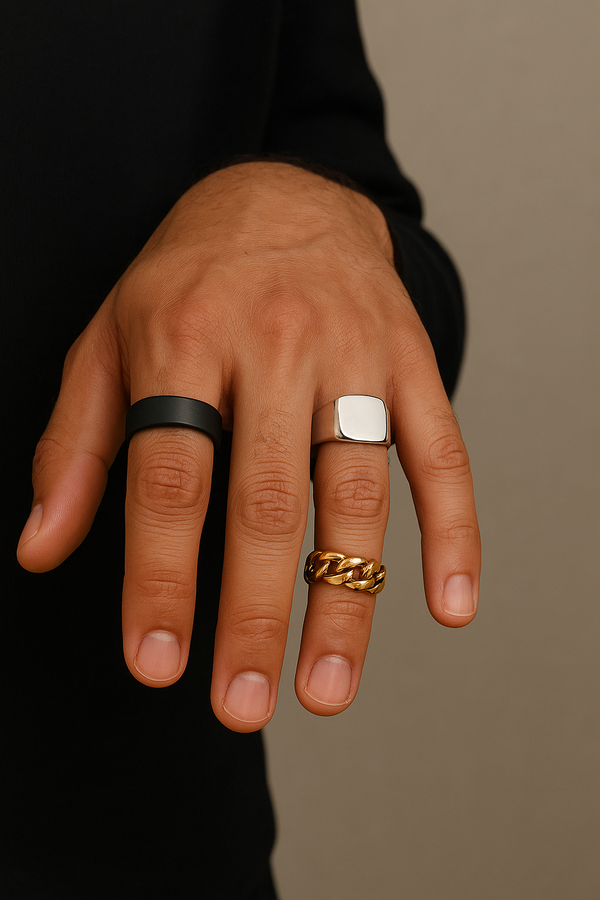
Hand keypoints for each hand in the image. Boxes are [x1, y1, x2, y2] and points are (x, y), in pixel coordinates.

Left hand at [17, 162, 479, 731]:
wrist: (286, 195)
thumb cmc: (187, 281)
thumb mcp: (107, 341)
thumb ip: (77, 447)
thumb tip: (41, 548)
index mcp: (182, 339)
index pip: (169, 479)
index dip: (161, 578)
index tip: (158, 665)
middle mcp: (271, 346)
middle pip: (264, 499)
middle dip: (254, 613)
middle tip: (243, 705)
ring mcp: (353, 354)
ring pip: (355, 491)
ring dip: (347, 598)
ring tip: (327, 687)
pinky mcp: (411, 361)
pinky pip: (440, 451)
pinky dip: (452, 529)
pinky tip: (447, 603)